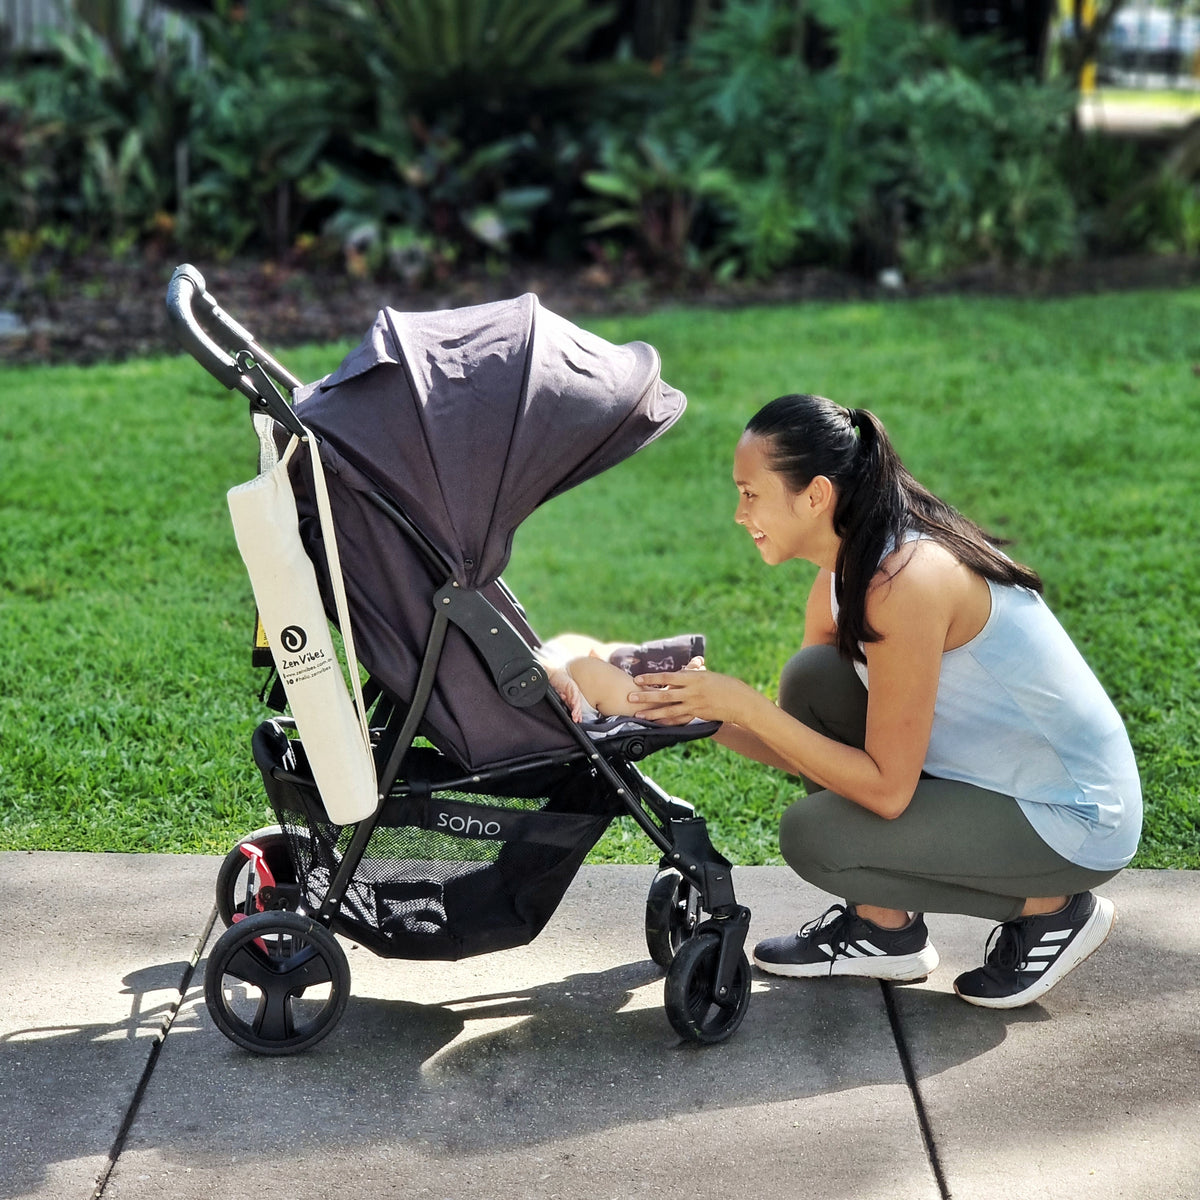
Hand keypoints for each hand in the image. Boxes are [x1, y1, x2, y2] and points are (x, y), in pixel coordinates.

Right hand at [546, 665, 584, 722]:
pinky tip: (573, 703)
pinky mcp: (571, 684)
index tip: (577, 720)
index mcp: (570, 696)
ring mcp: (573, 688)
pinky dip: (574, 698)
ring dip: (576, 707)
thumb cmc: (554, 684)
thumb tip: (563, 708)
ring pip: (577, 699)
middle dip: (577, 713)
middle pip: (577, 704)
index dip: (576, 714)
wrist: (551, 675)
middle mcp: (573, 693)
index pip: (574, 706)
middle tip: (576, 719)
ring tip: (575, 714)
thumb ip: (562, 701)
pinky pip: (574, 692)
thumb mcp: (558, 695)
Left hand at [626, 661, 749, 725]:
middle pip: (664, 694)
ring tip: (639, 714)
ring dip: (653, 712)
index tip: (638, 679)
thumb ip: (691, 674)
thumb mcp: (707, 675)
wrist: (740, 701)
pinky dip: (667, 721)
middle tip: (631, 697)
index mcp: (693, 677)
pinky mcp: (697, 714)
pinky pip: (679, 719)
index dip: (651, 678)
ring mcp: (694, 704)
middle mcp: (692, 691)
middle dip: (646, 696)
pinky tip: (657, 723)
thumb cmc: (725, 684)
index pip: (667, 677)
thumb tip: (679, 671)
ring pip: (669, 709)